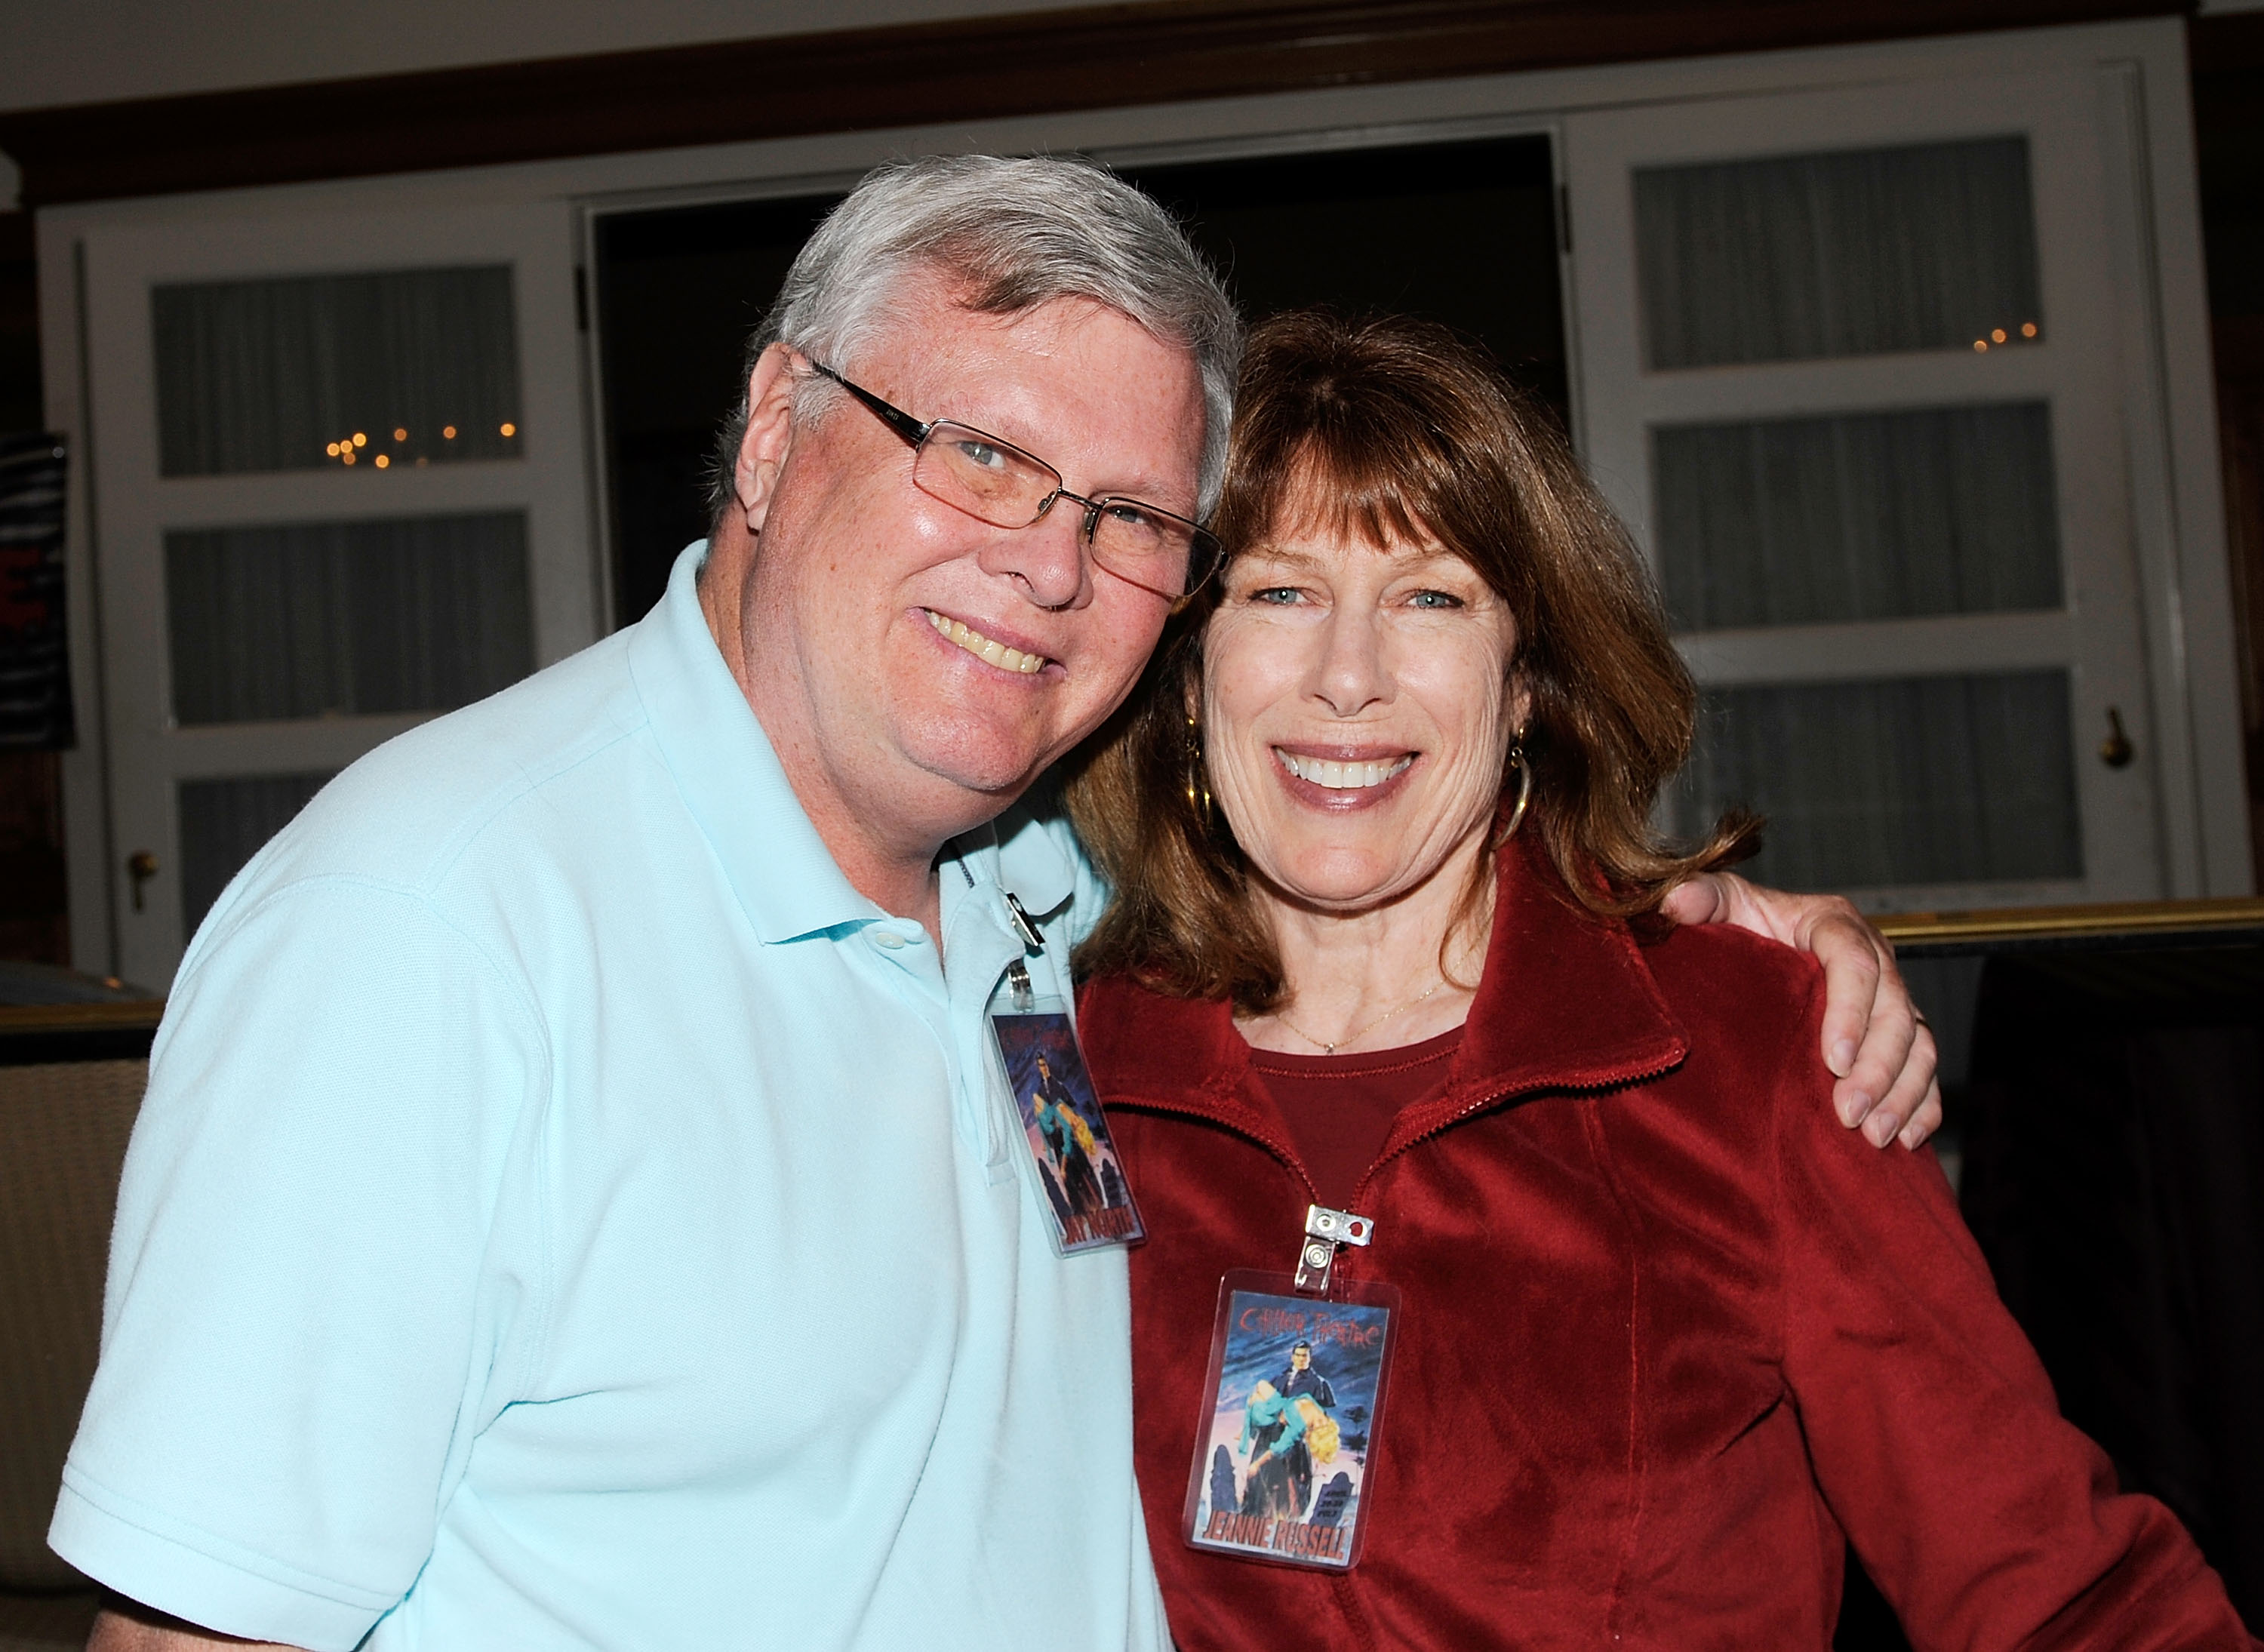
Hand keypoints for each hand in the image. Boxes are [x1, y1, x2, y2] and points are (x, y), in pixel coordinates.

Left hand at [1661, 873, 1939, 1149]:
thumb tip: (1675, 899)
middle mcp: (1875, 958)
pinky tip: (1906, 1140)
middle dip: (1877, 1068)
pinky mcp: (1900, 1035)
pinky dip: (1922, 1105)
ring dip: (1902, 1093)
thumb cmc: (1738, 926)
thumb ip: (1701, 898)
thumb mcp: (1720, 905)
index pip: (1855, 962)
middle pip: (1895, 1011)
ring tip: (1875, 1136)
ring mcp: (1891, 999)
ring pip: (1918, 1045)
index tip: (1833, 1060)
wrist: (1755, 949)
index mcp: (1833, 923)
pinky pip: (1926, 1072)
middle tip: (1848, 1114)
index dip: (1850, 1011)